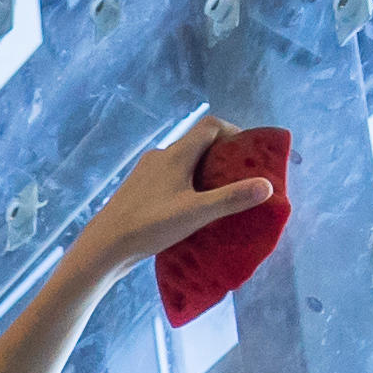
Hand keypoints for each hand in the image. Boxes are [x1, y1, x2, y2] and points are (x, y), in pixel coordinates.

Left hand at [72, 110, 277, 277]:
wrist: (105, 246)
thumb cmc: (150, 226)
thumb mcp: (197, 213)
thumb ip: (232, 198)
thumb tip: (267, 185)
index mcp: (176, 154)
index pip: (210, 126)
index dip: (233, 132)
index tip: (248, 152)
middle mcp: (160, 156)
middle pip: (197, 143)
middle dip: (221, 154)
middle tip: (238, 176)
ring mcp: (146, 172)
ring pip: (182, 161)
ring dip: (202, 170)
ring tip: (217, 194)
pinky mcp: (138, 189)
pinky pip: (168, 177)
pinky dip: (184, 184)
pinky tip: (188, 208)